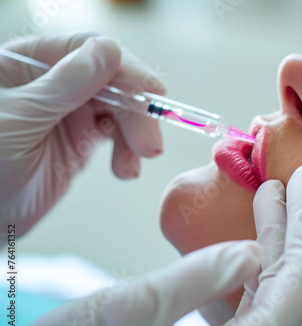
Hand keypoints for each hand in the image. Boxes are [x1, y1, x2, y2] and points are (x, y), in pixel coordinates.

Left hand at [0, 33, 164, 236]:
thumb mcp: (21, 118)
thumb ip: (66, 84)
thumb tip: (109, 51)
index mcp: (28, 63)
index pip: (86, 49)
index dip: (125, 69)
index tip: (151, 94)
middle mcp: (53, 82)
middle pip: (112, 80)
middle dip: (136, 111)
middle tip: (150, 143)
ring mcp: (69, 110)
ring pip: (121, 109)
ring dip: (136, 134)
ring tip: (138, 160)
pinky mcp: (81, 138)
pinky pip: (117, 135)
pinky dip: (128, 152)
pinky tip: (125, 169)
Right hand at [24, 163, 301, 325]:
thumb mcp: (124, 315)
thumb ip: (194, 281)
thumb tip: (250, 252)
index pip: (300, 279)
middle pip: (296, 284)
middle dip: (299, 225)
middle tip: (299, 180)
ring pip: (278, 292)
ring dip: (277, 241)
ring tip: (272, 197)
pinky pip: (256, 304)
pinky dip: (256, 266)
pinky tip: (250, 241)